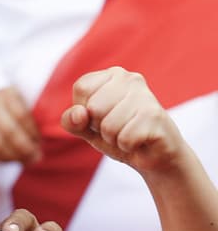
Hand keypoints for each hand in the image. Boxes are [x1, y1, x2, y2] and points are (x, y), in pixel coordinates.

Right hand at [0, 86, 41, 162]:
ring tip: (24, 160)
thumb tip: (40, 145)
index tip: (39, 143)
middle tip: (35, 157)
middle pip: (8, 131)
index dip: (32, 133)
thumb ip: (33, 119)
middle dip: (24, 148)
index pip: (21, 115)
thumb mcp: (24, 102)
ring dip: (13, 156)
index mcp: (6, 94)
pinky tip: (10, 159)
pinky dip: (0, 158)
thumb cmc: (13, 104)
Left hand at [62, 67, 184, 174]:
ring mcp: (146, 96)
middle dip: (100, 127)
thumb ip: (71, 121)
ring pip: (108, 126)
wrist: (157, 156)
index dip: (84, 111)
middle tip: (119, 127)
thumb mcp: (87, 128)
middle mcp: (130, 79)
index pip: (81, 89)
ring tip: (129, 134)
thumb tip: (80, 114)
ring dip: (114, 138)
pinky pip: (124, 139)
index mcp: (112, 74)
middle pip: (93, 107)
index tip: (102, 116)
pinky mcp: (156, 117)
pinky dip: (127, 146)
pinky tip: (141, 141)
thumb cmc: (119, 135)